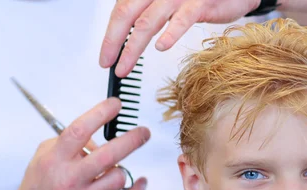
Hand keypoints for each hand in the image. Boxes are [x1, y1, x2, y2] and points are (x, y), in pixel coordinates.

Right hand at [0, 98, 149, 189]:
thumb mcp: (44, 158)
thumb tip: (99, 138)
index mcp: (55, 161)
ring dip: (122, 171)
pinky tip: (140, 183)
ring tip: (117, 170)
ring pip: (118, 178)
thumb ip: (70, 144)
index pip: (80, 131)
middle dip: (132, 139)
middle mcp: (69, 180)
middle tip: (144, 132)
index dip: (101, 114)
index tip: (116, 104)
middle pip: (108, 154)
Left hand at [99, 0, 260, 76]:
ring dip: (133, 47)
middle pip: (127, 14)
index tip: (106, 56)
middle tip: (108, 63)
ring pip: (148, 21)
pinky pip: (182, 19)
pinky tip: (161, 47)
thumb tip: (132, 34)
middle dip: (114, 42)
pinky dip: (170, 34)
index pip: (122, 9)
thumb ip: (152, 14)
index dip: (111, 34)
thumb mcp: (172, 3)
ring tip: (126, 66)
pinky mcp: (200, 3)